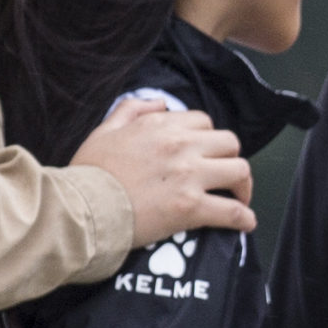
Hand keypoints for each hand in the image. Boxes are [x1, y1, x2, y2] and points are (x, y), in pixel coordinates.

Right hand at [69, 97, 252, 243]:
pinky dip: (244, 218)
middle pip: (229, 143)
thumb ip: (133, 109)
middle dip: (230, 158)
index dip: (207, 139)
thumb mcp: (105, 129)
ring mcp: (189, 176)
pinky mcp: (191, 208)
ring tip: (238, 197)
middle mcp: (180, 145)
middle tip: (225, 175)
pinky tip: (246, 223)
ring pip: (239, 171)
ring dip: (243, 185)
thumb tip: (160, 103)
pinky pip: (232, 211)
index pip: (203, 122)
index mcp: (160, 125)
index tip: (204, 154)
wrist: (81, 208)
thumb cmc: (89, 172)